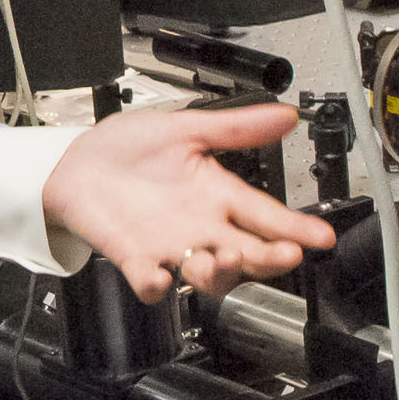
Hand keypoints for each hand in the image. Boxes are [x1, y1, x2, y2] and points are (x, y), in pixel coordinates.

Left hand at [41, 102, 338, 301]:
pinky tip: (160, 278)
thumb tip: (284, 115)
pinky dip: (154, 284)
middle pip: (247, 252)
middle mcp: (200, 225)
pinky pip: (149, 280)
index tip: (322, 236)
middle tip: (286, 254)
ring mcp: (169, 244)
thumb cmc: (128, 147)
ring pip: (205, 273)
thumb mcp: (186, 127)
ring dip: (220, 272)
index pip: (266, 214)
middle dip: (270, 258)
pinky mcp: (134, 255)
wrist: (76, 162)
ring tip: (228, 258)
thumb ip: (235, 127)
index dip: (296, 226)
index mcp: (217, 193)